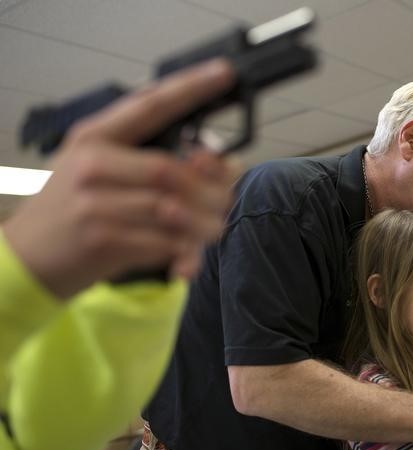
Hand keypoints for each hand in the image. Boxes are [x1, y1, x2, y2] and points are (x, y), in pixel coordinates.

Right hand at [3, 59, 238, 298]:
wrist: (28, 257)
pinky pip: (164, 243)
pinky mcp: (103, 241)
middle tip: (227, 198)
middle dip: (212, 187)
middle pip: (172, 169)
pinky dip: (186, 251)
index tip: (224, 73)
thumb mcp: (99, 171)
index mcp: (94, 138)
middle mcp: (92, 165)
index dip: (190, 88)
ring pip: (174, 209)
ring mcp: (95, 204)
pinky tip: (188, 256)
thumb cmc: (73, 210)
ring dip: (206, 223)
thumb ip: (150, 159)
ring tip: (214, 227)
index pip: (149, 105)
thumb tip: (220, 160)